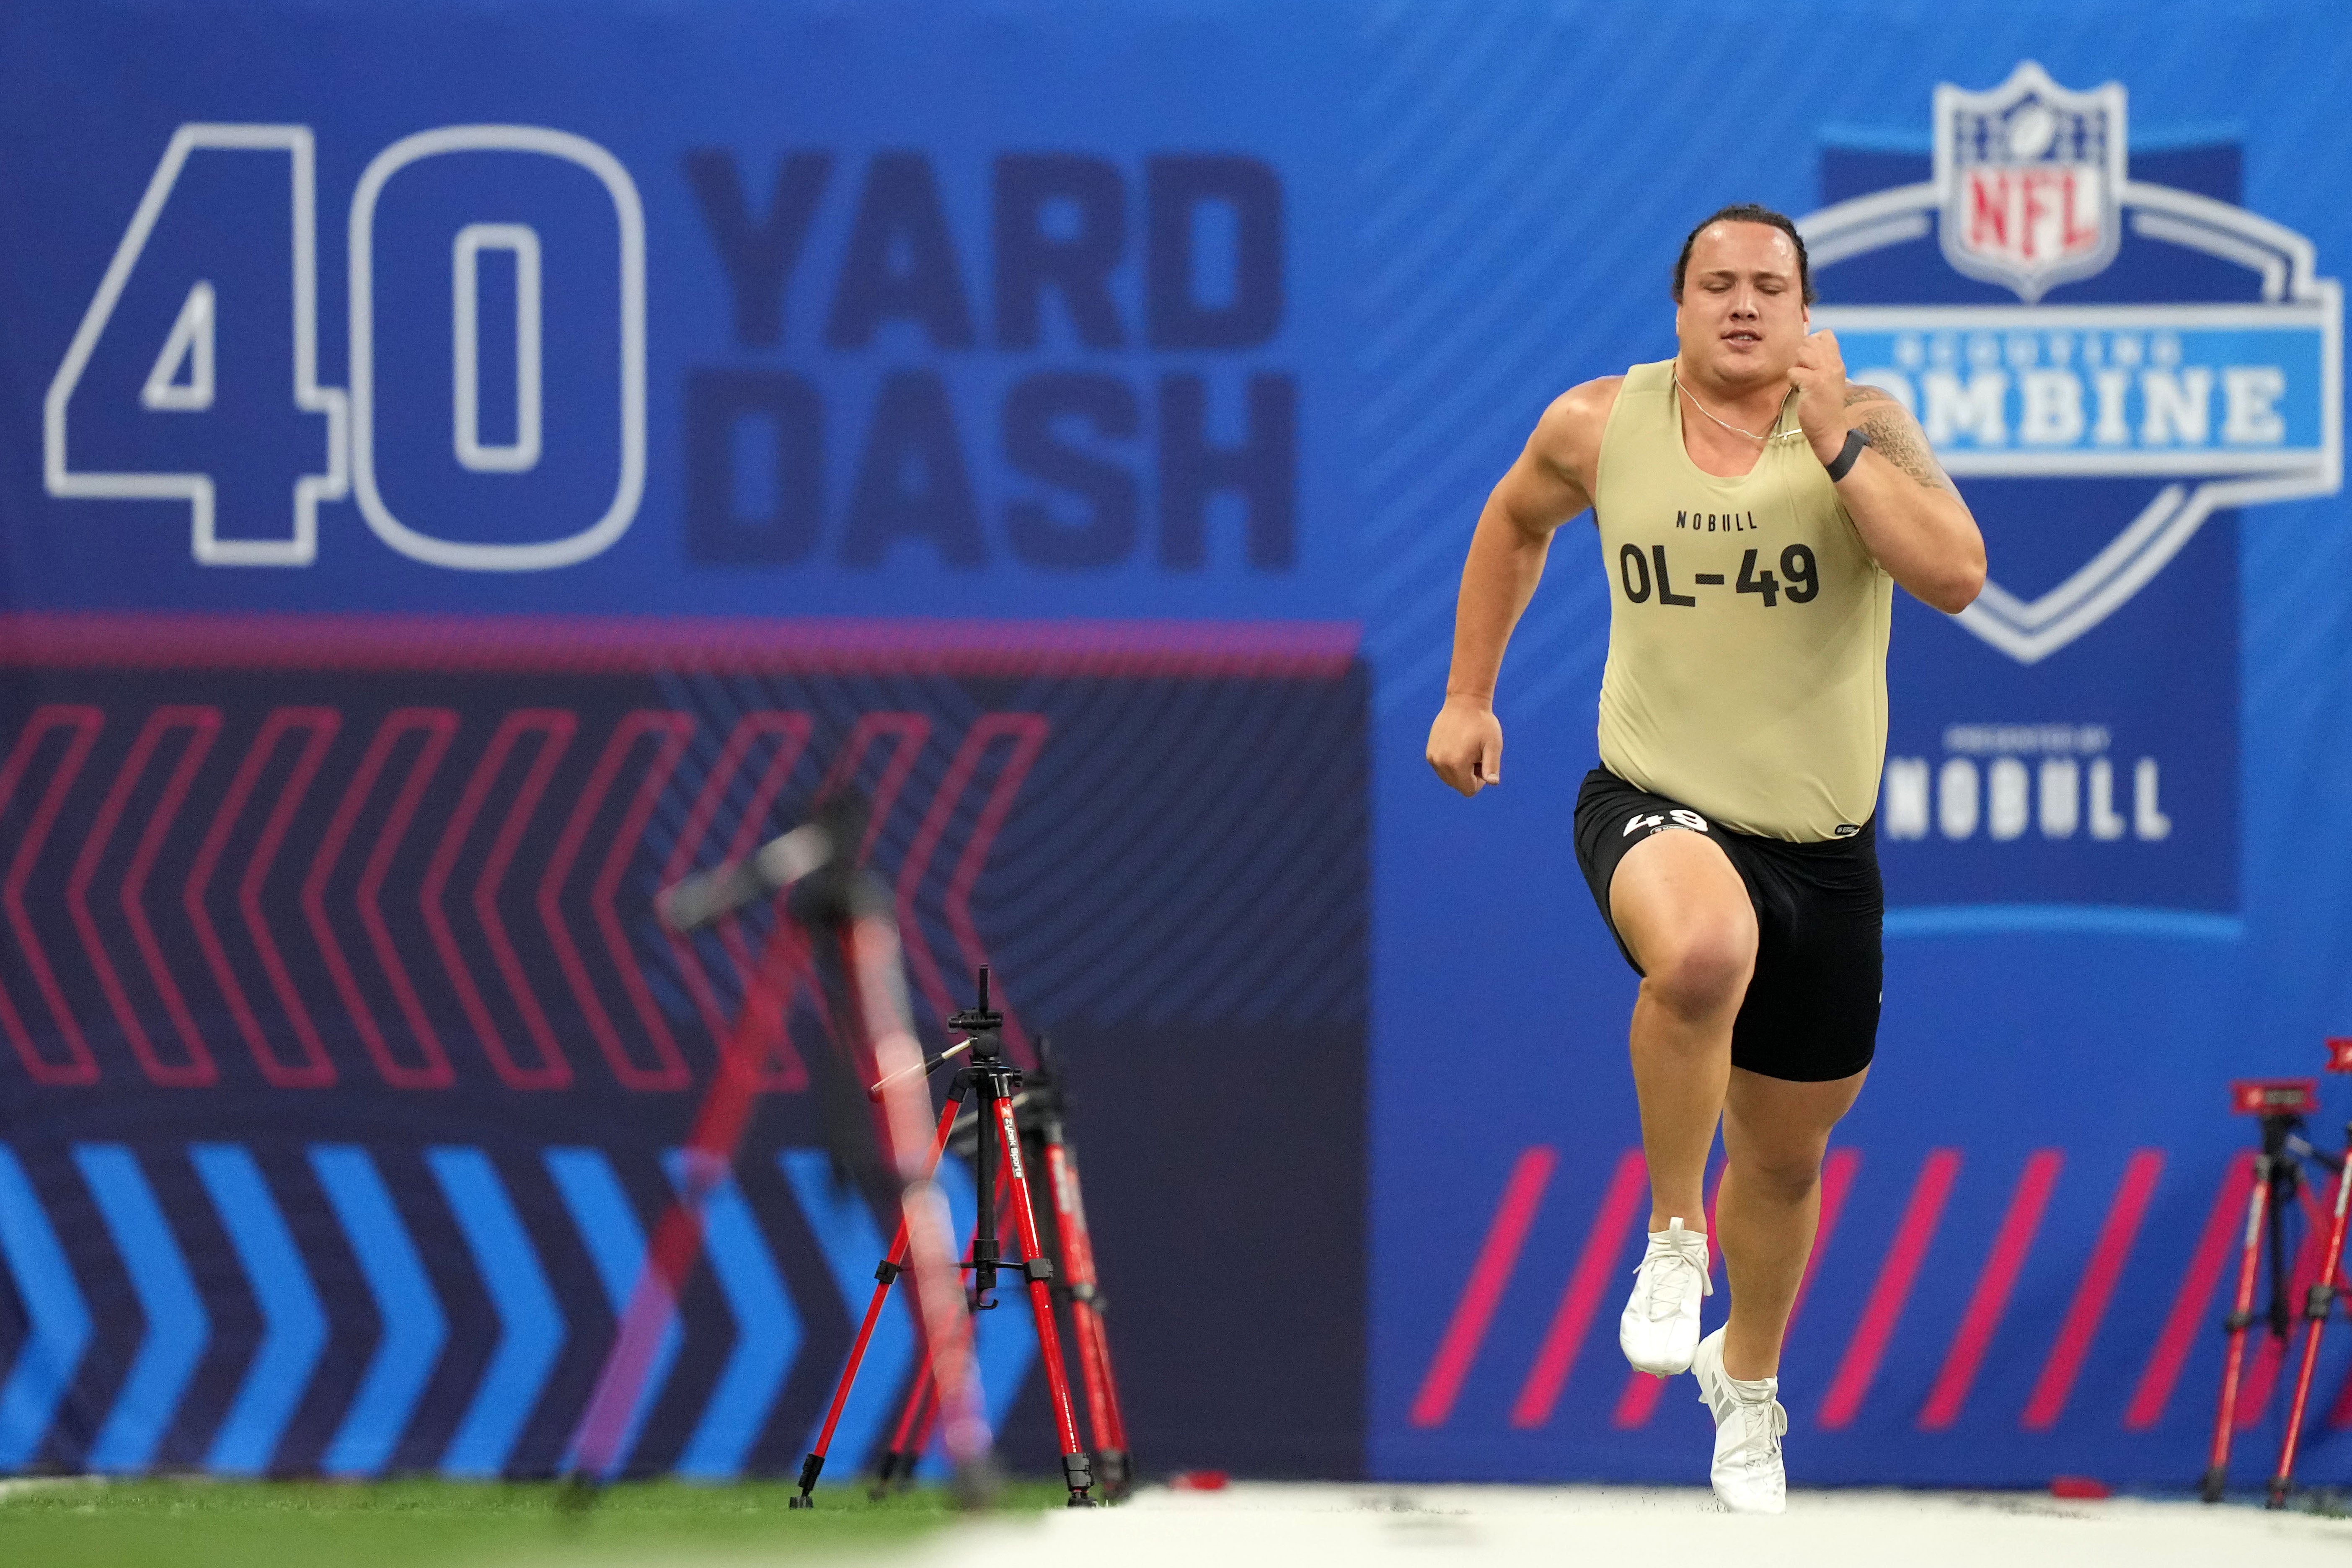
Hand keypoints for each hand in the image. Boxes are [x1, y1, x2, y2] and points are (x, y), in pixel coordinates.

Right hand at [1426, 696, 1502, 796]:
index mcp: (1457, 764)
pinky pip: (1441, 769)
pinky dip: (1450, 763)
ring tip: (1466, 749)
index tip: (1483, 762)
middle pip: (1457, 786)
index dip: (1480, 781)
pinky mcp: (1429, 752)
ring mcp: (1433, 758)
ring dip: (1459, 770)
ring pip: (1449, 778)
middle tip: (1475, 754)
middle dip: (1468, 776)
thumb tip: (1493, 783)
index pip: (1468, 790)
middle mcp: (1441, 763)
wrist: (1464, 701)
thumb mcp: (1493, 745)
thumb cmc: (1482, 723)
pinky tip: (1458, 746)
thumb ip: (1492, 766)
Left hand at [1785, 328, 1850, 465]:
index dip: (1812, 343)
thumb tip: (1806, 345)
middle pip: (1808, 341)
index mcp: (1837, 362)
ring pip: (1800, 353)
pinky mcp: (1813, 383)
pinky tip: (1801, 392)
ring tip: (1803, 383)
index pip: (1825, 335)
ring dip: (1796, 368)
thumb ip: (1821, 362)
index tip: (1810, 362)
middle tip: (1805, 376)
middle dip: (1800, 357)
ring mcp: (1824, 372)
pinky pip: (1793, 371)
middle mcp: (1833, 364)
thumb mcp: (1828, 379)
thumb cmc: (1824, 406)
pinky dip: (1792, 382)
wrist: (1830, 430)